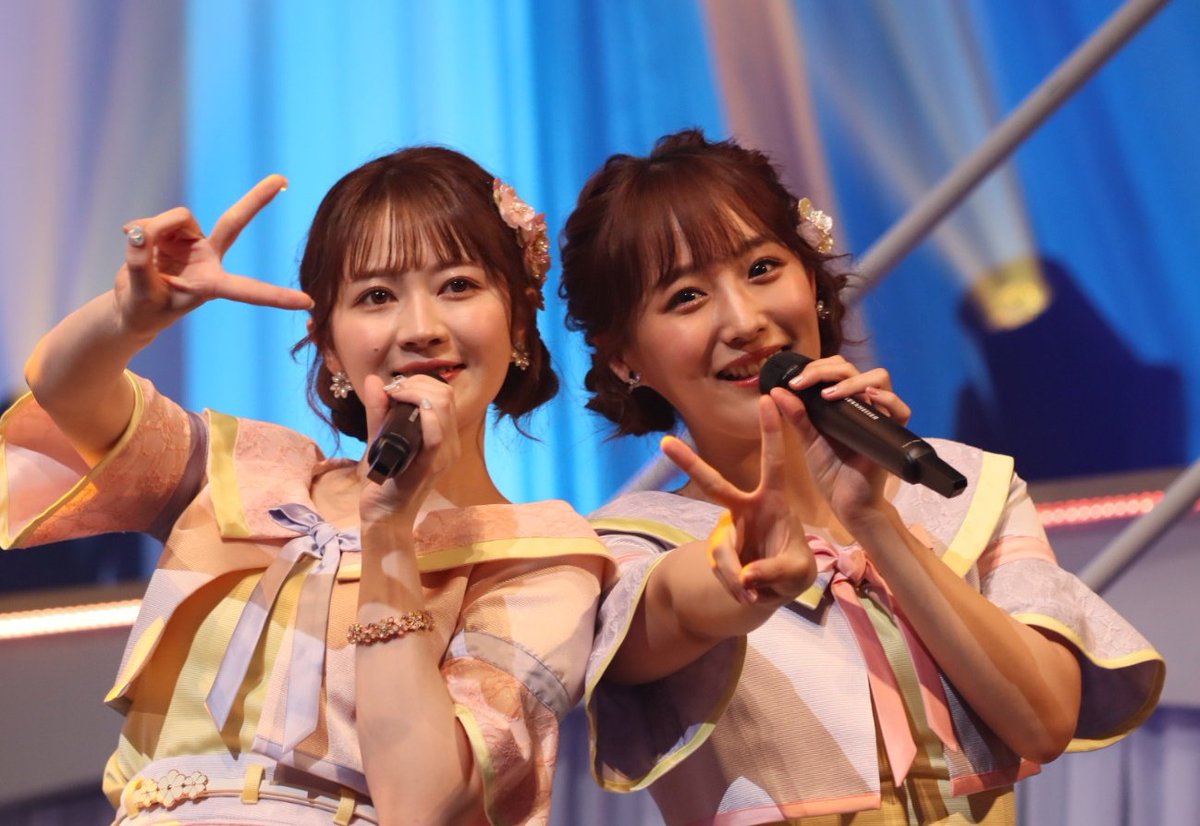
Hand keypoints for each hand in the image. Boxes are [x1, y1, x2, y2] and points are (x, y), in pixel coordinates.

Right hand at [115, 175, 311, 335]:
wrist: (130, 305)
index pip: (248, 290)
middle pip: (233, 222)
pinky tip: (129, 239)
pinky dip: (137, 229)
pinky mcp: (173, 232)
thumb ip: (140, 264)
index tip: (308, 301)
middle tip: (282, 179)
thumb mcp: (141, 294)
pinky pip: (155, 220)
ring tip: (138, 253)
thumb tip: (137, 232)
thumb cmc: (142, 309)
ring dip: (152, 229)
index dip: (275, 296)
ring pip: (177, 217)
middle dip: (256, 199)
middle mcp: (208, 260)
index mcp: (212, 285)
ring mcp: (192, 243)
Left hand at [357, 373, 459, 529]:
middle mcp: (450, 445)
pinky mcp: (430, 466)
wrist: (384, 516)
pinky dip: (423, 414)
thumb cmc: (384, 480)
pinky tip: (404, 406)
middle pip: (445, 396)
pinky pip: (435, 434)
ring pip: (442, 407)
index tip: (394, 388)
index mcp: (443, 437)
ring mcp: (443, 456)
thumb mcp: (381, 439)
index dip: (420, 382)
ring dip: (415, 392)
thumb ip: (378, 411)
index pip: (444, 395)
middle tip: (392, 391)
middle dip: (416, 383)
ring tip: (394, 397)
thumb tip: (374, 380)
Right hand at [662, 397, 815, 604]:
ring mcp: (729, 532)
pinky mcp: (719, 553)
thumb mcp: (796, 572)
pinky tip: (750, 591)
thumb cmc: (792, 567)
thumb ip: (774, 571)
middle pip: (713, 485)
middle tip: (664, 442)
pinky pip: (722, 571)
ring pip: (722, 550)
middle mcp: (745, 509)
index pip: (772, 463)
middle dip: (689, 464)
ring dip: (739, 576)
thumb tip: (746, 577)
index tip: (765, 399)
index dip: (770, 433)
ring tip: (757, 589)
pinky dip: (737, 587)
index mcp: (772, 501)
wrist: (774, 589)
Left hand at [771, 355, 911, 523]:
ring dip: (852, 381)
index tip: (794, 382)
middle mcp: (863, 405)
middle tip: (805, 383)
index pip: (836, 369)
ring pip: (879, 379)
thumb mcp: (809, 440)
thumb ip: (796, 415)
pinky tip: (866, 399)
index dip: (816, 368)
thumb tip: (777, 390)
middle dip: (826, 370)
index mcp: (843, 403)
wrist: (846, 502)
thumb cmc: (831, 471)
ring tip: (829, 395)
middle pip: (853, 368)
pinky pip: (901, 409)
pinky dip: (886, 399)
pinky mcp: (893, 434)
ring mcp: (879, 417)